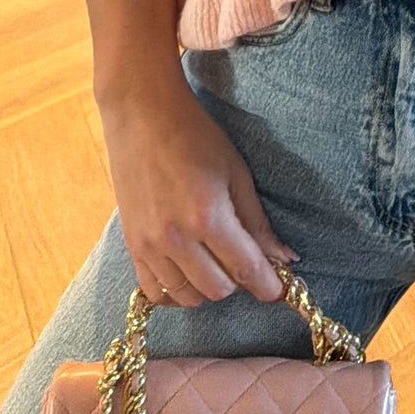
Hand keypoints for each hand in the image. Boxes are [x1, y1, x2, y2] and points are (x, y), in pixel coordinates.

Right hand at [98, 77, 299, 306]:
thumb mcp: (236, 173)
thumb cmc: (196, 137)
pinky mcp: (131, 246)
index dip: (266, 285)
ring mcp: (149, 246)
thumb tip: (283, 259)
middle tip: (243, 258)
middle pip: (217, 289)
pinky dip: (176, 291)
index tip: (279, 291)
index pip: (244, 269)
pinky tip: (189, 272)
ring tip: (216, 260)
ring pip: (187, 296)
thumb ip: (257, 221)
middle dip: (238, 280)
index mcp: (208, 216)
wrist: (142, 116)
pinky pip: (155, 292)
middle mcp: (176, 238)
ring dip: (208, 287)